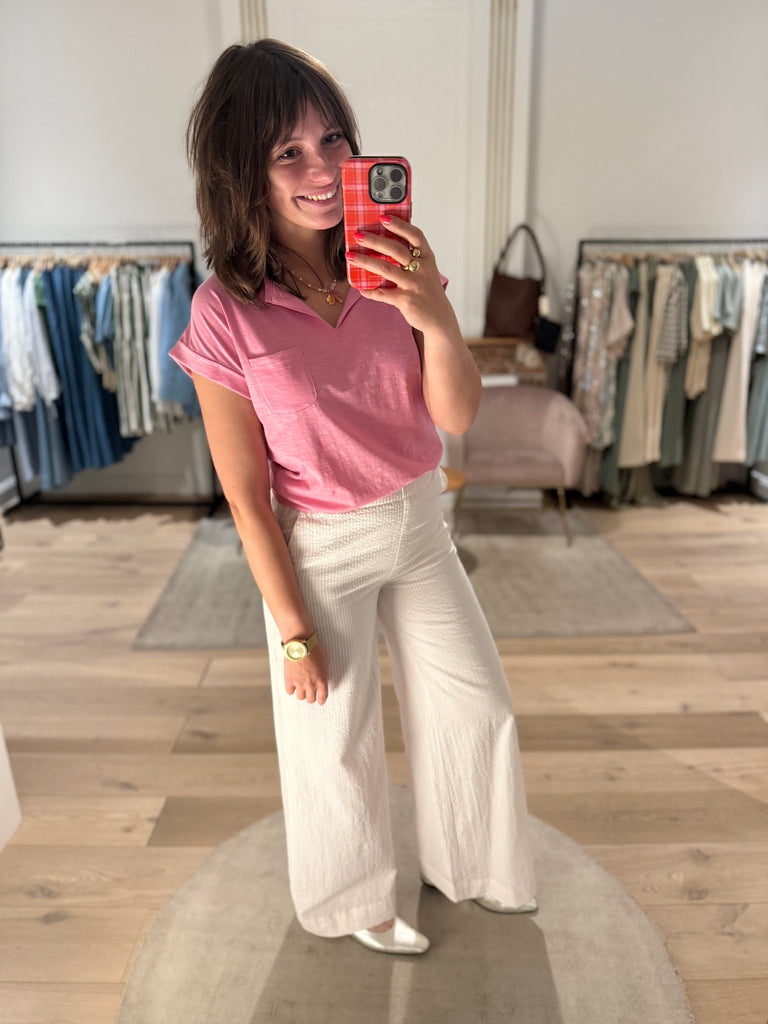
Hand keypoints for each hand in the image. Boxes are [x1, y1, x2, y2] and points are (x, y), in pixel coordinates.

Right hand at [283, 642, 329, 705]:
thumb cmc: (314, 649)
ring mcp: (299, 683)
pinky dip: (291, 689)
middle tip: (310, 693)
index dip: (321, 700)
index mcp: (322, 680)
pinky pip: (289, 691)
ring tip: (301, 688)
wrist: (300, 644)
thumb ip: (324, 673)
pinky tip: (292, 685)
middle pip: (310, 699)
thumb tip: (323, 679)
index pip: (323, 697)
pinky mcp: (289, 679)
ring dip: (301, 693)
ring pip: (300, 697)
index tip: (320, 701)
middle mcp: (311, 684)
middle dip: (311, 696)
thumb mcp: (325, 662)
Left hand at [346, 215, 456, 335]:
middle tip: (358, 234)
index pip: (415, 235)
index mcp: (427, 258)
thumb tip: (382, 245)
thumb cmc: (427, 291)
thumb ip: (410, 258)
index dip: (400, 225)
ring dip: (365, 261)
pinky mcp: (405, 301)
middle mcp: (422, 269)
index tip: (383, 216)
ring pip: (386, 269)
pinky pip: (383, 294)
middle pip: (396, 249)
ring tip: (350, 256)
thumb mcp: (425, 271)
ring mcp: (413, 285)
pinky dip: (370, 291)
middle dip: (375, 240)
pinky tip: (360, 288)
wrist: (439, 318)